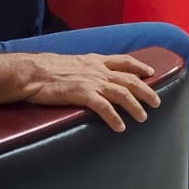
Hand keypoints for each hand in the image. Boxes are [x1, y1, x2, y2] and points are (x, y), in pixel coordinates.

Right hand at [21, 52, 159, 131]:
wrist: (32, 71)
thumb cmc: (46, 68)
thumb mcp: (72, 63)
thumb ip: (84, 68)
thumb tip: (88, 74)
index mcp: (95, 61)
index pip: (124, 61)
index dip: (139, 66)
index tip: (150, 72)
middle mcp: (97, 70)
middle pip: (129, 79)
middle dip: (145, 90)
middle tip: (156, 102)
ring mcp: (91, 82)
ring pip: (122, 93)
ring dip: (135, 106)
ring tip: (143, 117)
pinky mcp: (82, 94)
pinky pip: (104, 107)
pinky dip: (115, 117)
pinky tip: (121, 127)